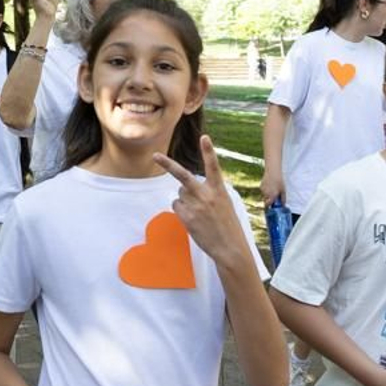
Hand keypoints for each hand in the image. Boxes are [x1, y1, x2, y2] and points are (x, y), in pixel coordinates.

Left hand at [155, 137, 245, 268]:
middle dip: (167, 165)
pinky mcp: (187, 218)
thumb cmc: (228, 226)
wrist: (230, 248)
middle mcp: (206, 195)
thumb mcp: (224, 203)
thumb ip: (209, 192)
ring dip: (185, 199)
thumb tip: (185, 189)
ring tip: (199, 212)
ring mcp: (196, 207)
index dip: (208, 151)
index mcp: (219, 190)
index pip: (214, 166)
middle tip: (155, 156)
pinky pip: (177, 205)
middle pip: (183, 176)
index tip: (204, 137)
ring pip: (179, 193)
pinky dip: (181, 210)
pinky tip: (193, 219)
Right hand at [259, 170, 282, 206]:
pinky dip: (265, 190)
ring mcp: (262, 190)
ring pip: (264, 195)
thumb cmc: (279, 181)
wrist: (272, 172)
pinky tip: (269, 185)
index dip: (269, 206)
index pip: (267, 205)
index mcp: (271, 196)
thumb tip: (283, 205)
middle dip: (269, 200)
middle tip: (273, 197)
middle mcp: (266, 194)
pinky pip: (263, 191)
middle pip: (265, 201)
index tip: (272, 206)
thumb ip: (283, 199)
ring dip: (267, 195)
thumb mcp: (283, 190)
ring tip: (272, 188)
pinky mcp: (260, 186)